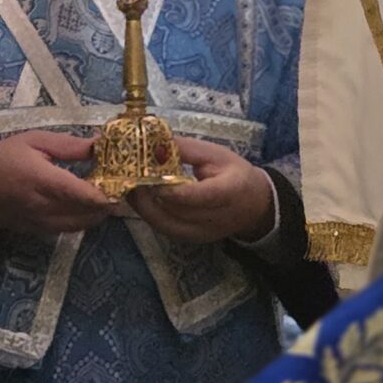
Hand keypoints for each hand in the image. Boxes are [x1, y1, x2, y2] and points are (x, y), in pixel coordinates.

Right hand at [0, 132, 116, 235]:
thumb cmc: (3, 159)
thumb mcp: (33, 141)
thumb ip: (68, 145)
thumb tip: (100, 145)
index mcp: (41, 179)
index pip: (80, 193)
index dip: (105, 192)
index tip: (123, 182)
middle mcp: (44, 206)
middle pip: (88, 211)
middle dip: (108, 200)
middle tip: (119, 183)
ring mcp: (43, 223)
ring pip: (83, 223)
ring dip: (99, 211)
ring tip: (105, 192)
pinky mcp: (42, 232)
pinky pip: (72, 228)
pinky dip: (85, 218)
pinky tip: (88, 204)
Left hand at [130, 141, 277, 243]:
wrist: (254, 205)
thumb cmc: (234, 173)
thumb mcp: (216, 154)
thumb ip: (186, 150)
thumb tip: (154, 143)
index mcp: (230, 191)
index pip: (202, 196)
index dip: (175, 190)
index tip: (151, 179)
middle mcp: (216, 218)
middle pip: (179, 213)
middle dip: (149, 197)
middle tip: (128, 178)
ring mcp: (203, 233)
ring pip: (167, 225)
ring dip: (144, 207)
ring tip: (128, 187)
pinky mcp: (192, 239)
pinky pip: (165, 229)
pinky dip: (149, 214)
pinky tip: (138, 199)